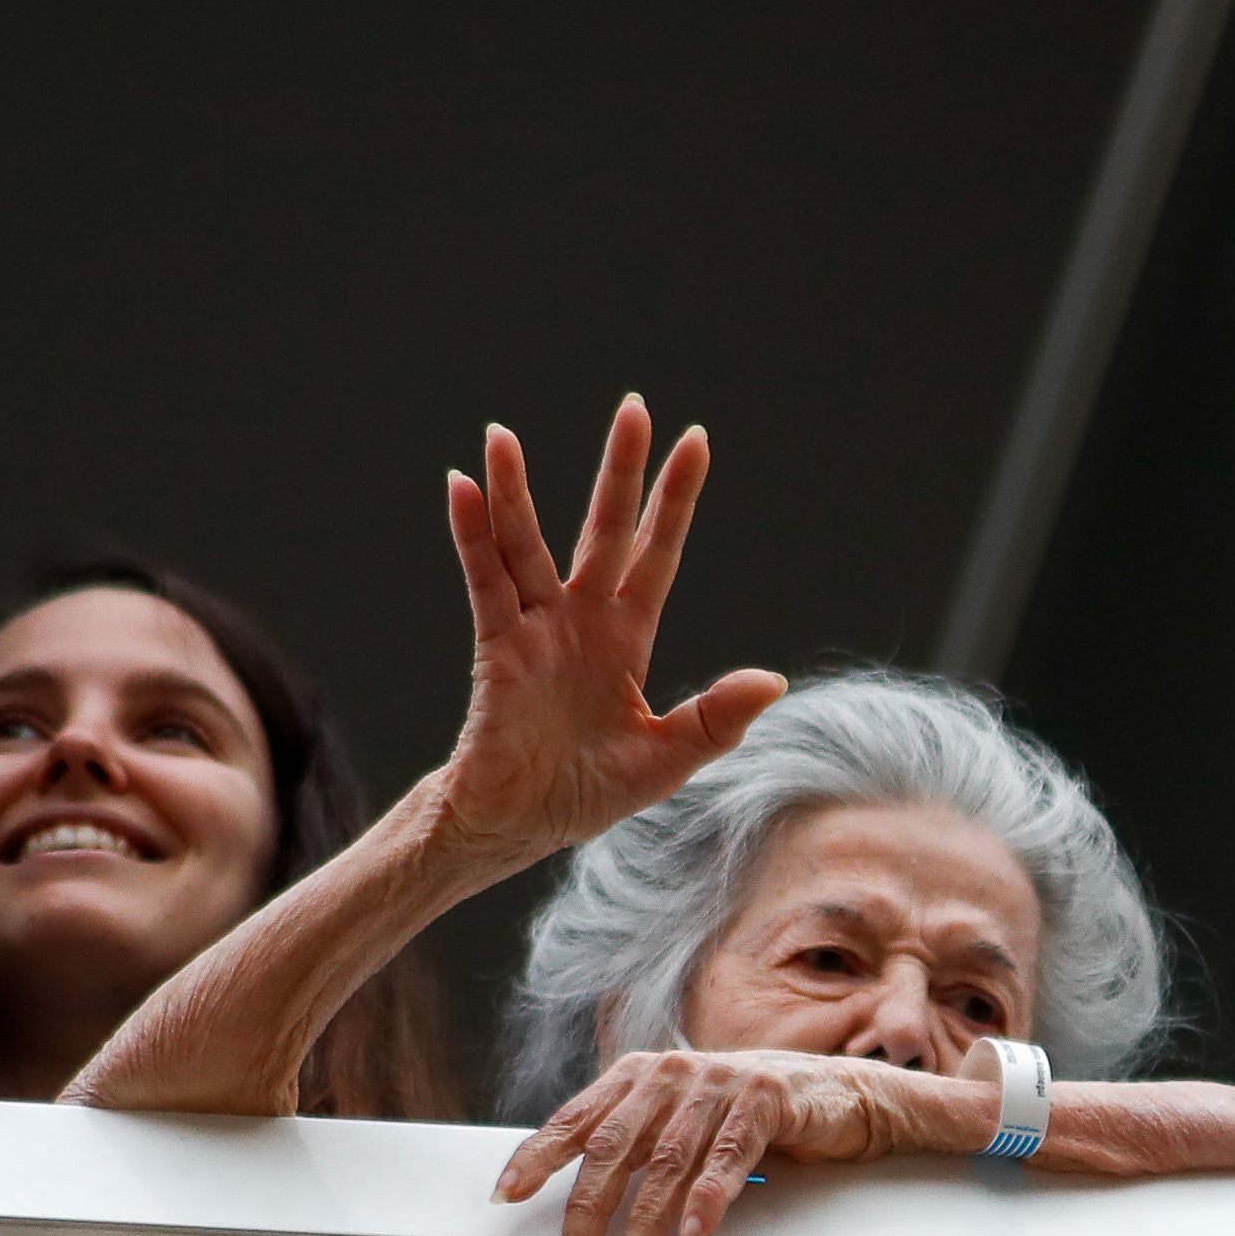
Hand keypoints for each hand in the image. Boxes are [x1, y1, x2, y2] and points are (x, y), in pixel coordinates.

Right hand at [438, 396, 784, 863]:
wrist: (519, 829)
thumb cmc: (587, 794)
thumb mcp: (665, 760)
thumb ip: (714, 720)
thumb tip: (773, 681)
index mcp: (628, 638)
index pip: (657, 553)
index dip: (675, 500)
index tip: (695, 440)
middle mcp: (582, 620)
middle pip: (603, 528)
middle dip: (619, 470)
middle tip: (634, 407)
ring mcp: (537, 628)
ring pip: (527, 545)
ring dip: (514, 492)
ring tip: (501, 437)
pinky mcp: (498, 648)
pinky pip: (485, 583)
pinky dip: (472, 538)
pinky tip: (461, 491)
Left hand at [493, 1050, 978, 1235]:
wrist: (841, 1094)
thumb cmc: (749, 1115)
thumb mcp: (681, 1122)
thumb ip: (634, 1143)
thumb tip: (577, 1197)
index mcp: (641, 1075)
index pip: (577, 1117)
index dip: (537, 1156)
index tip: (505, 1196)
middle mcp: (673, 1072)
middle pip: (615, 1145)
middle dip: (588, 1207)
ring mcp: (720, 1083)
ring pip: (668, 1159)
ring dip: (646, 1220)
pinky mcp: (766, 1099)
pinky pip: (729, 1155)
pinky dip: (709, 1198)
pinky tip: (694, 1235)